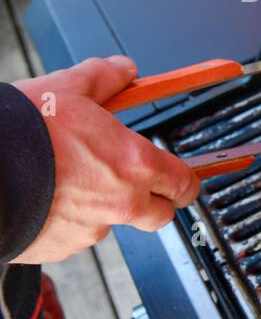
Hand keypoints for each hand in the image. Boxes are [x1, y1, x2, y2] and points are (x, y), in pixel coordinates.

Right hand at [10, 56, 199, 263]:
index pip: (185, 183)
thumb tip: (123, 69)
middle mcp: (122, 203)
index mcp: (134, 164)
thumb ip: (103, 79)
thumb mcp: (65, 89)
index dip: (183, 180)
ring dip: (101, 208)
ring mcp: (91, 231)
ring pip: (112, 224)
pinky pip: (74, 237)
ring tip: (67, 181)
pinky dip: (65, 222)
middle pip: (160, 215)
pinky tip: (43, 199)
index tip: (180, 177)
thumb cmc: (18, 134)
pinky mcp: (60, 249)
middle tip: (131, 181)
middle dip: (153, 200)